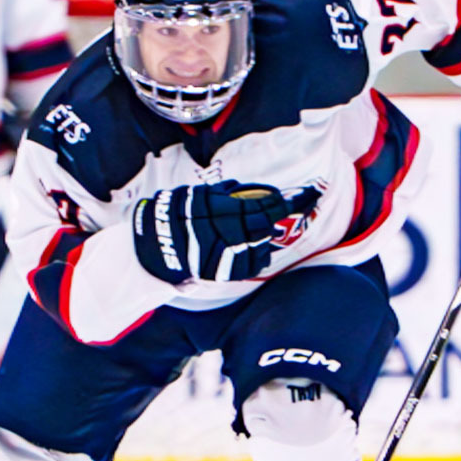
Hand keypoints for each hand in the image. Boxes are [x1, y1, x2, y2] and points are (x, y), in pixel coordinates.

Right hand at [133, 180, 319, 283]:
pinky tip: (256, 247)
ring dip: (268, 233)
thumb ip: (225, 192)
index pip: (262, 203)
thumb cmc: (173, 213)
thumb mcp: (196, 193)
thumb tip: (251, 189)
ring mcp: (219, 254)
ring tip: (265, 227)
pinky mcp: (219, 271)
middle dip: (284, 212)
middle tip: (300, 203)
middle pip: (264, 222)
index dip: (288, 199)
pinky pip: (250, 265)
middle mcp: (219, 231)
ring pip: (260, 244)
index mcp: (214, 208)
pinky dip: (259, 255)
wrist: (151, 246)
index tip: (309, 193)